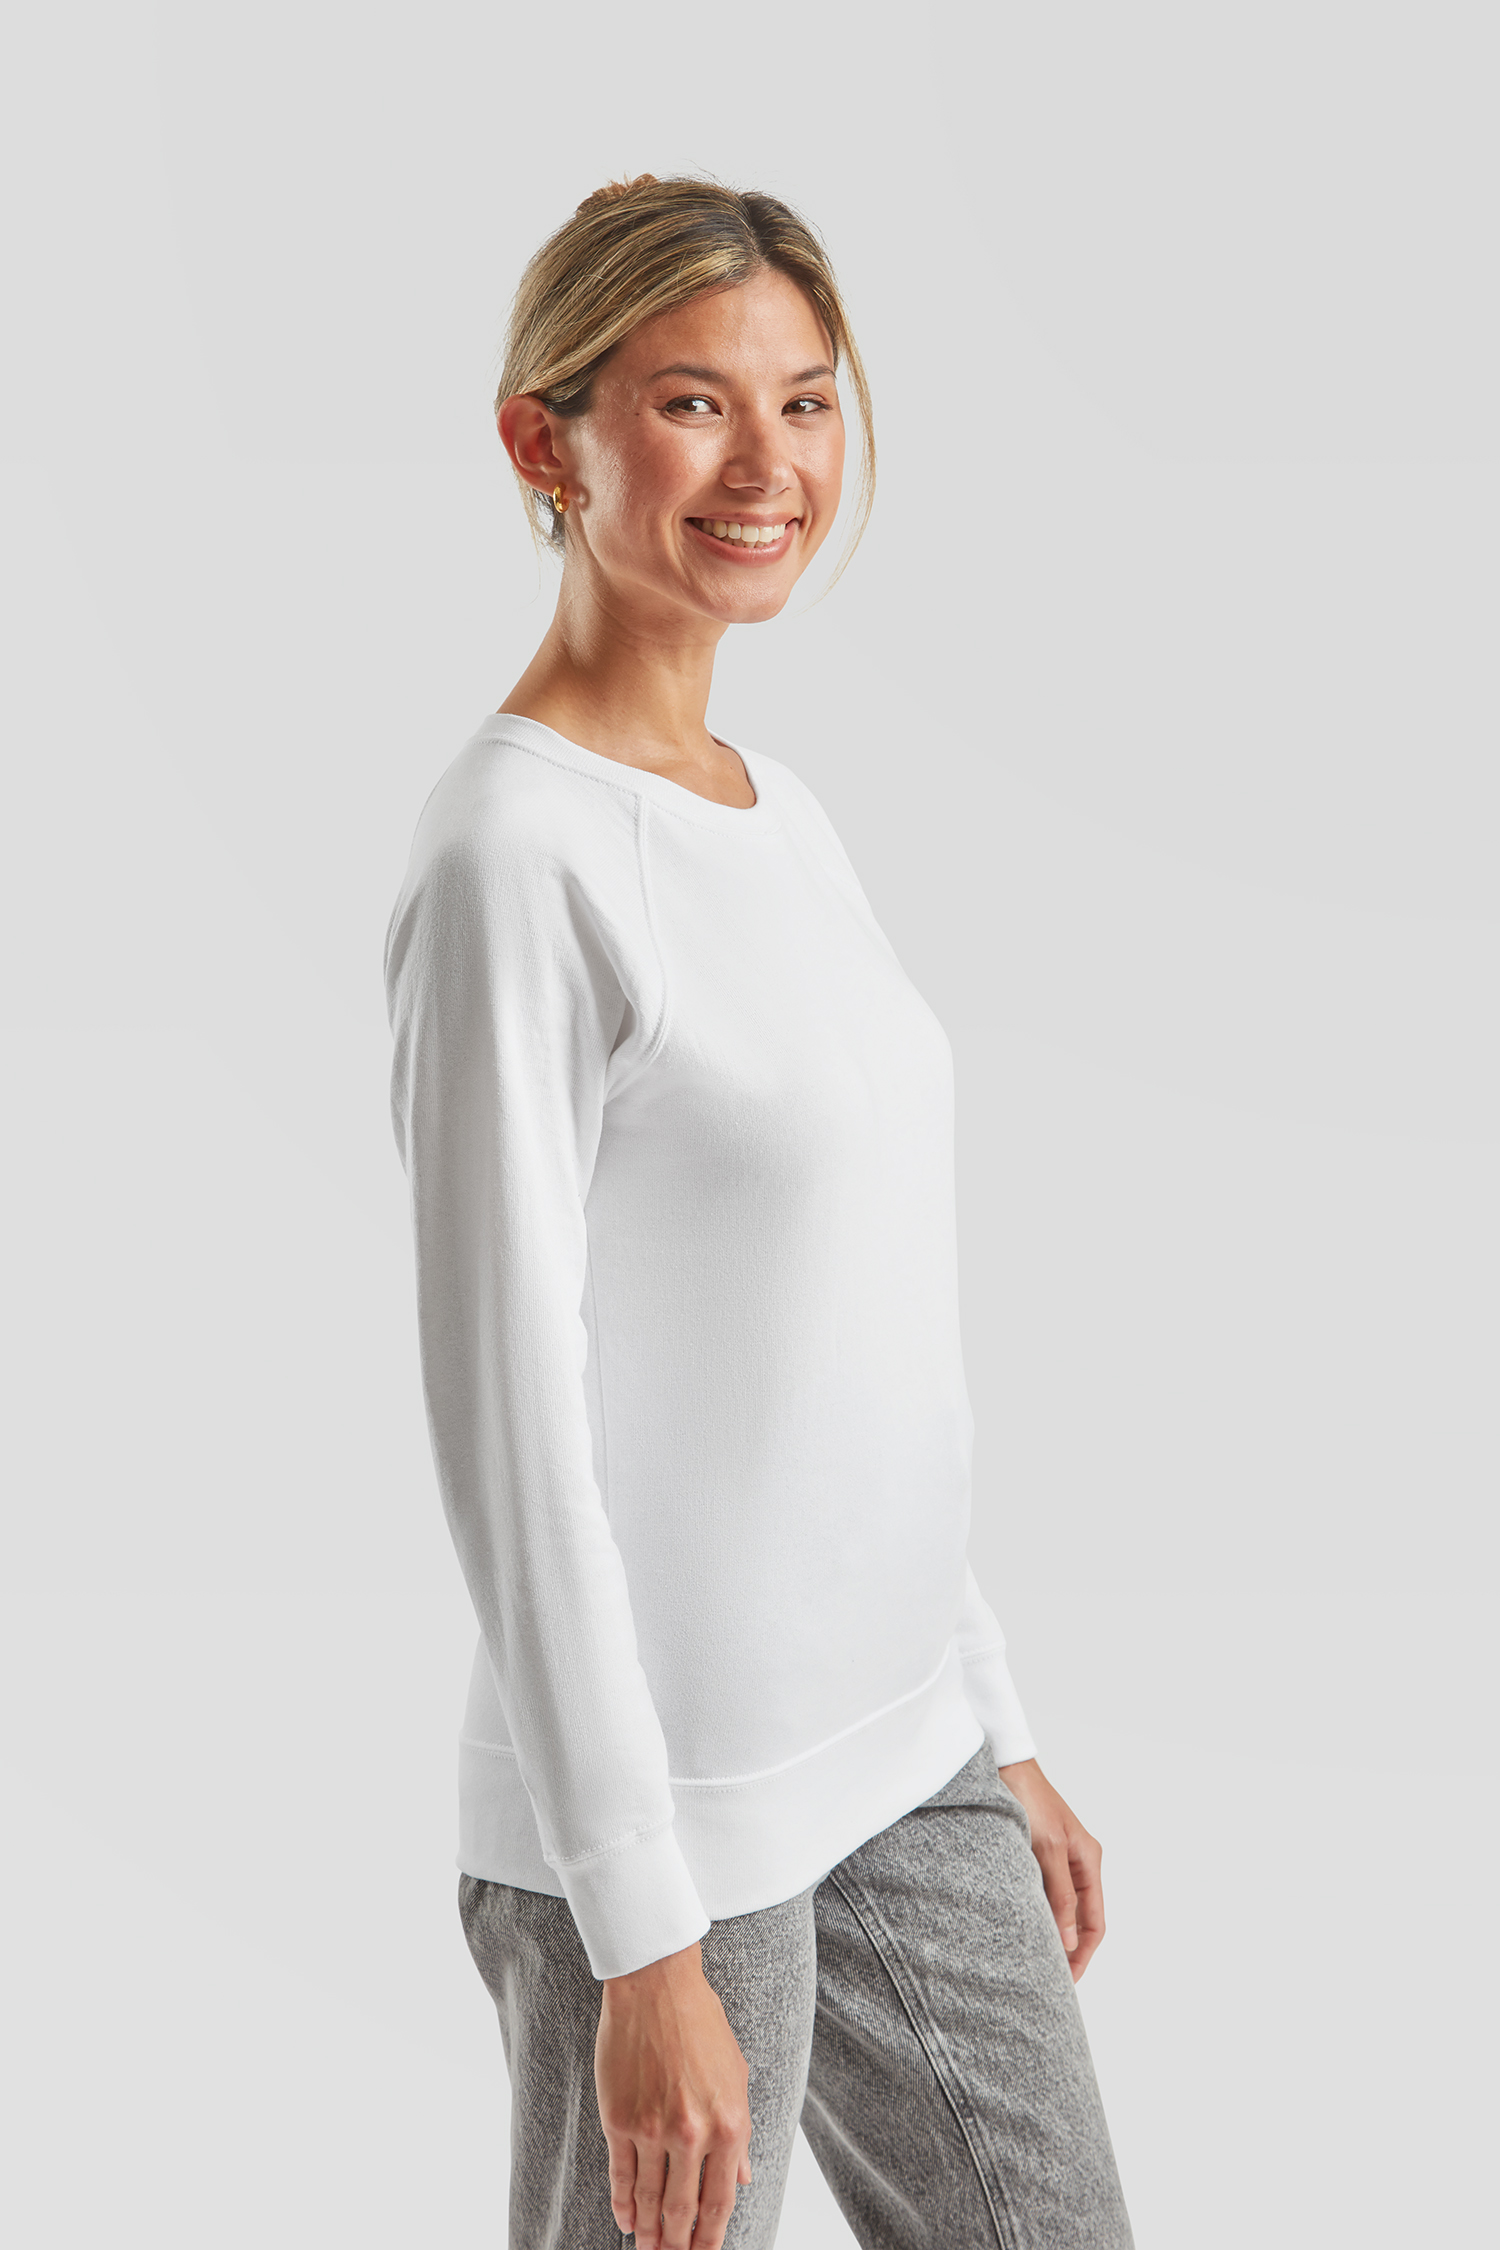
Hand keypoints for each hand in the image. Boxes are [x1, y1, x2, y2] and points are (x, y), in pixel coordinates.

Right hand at [594, 1940, 752, 2248]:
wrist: (657, 1986)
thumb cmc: (702, 2023)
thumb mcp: (736, 2076)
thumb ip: (739, 2134)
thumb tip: (742, 2178)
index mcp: (729, 2124)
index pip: (721, 2201)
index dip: (711, 2237)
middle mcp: (693, 2133)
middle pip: (683, 2209)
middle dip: (678, 2244)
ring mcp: (653, 2129)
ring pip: (650, 2198)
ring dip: (649, 2231)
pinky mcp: (619, 2119)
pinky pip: (621, 2175)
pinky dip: (623, 2203)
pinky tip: (625, 2220)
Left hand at [996, 1758, 1105, 1981]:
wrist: (1005, 1766)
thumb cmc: (1030, 1800)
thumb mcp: (1049, 1849)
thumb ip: (1060, 1895)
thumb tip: (1068, 1940)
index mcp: (1089, 1861)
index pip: (1095, 1922)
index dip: (1083, 1953)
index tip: (1067, 1980)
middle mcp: (1076, 1863)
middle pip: (1079, 1919)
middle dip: (1068, 1949)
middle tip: (1049, 1978)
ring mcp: (1056, 1860)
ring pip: (1058, 1908)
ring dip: (1050, 1932)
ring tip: (1033, 1959)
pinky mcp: (1034, 1856)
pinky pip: (1040, 1893)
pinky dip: (1035, 1913)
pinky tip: (1019, 1927)